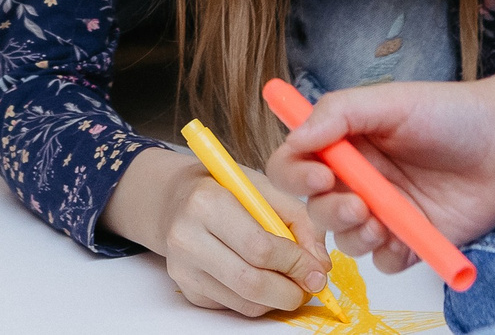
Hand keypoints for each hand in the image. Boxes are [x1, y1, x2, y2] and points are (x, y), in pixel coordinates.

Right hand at [151, 163, 329, 318]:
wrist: (174, 199)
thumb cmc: (224, 189)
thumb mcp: (263, 188)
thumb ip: (299, 220)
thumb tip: (319, 265)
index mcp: (207, 202)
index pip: (259, 247)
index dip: (296, 264)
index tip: (317, 269)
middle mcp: (187, 237)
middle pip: (251, 282)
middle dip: (291, 291)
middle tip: (309, 286)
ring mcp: (183, 267)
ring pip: (245, 302)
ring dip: (278, 300)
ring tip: (290, 283)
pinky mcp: (185, 287)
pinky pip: (234, 307)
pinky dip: (258, 301)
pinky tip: (262, 280)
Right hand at [266, 79, 494, 274]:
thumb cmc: (452, 114)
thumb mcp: (390, 101)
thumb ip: (337, 113)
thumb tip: (295, 138)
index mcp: (346, 144)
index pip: (296, 163)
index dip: (294, 175)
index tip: (317, 177)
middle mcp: (360, 180)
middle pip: (316, 208)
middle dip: (328, 211)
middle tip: (357, 204)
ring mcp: (386, 213)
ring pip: (346, 239)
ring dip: (353, 235)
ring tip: (379, 220)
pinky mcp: (414, 240)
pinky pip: (385, 262)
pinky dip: (387, 256)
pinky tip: (404, 238)